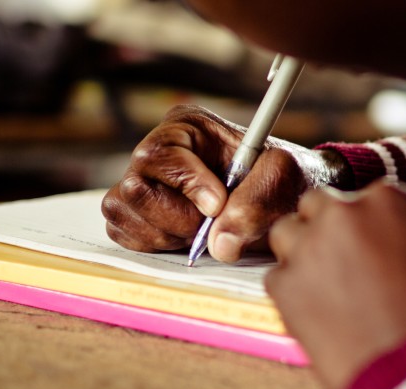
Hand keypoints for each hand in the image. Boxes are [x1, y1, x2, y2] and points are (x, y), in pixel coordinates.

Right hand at [101, 105, 346, 261]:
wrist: (283, 199)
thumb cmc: (282, 178)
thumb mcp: (283, 179)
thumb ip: (257, 203)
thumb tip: (221, 244)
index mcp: (187, 127)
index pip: (160, 154)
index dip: (186, 184)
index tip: (217, 205)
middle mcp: (158, 152)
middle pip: (135, 188)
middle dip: (177, 218)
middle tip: (213, 225)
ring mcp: (142, 182)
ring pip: (123, 212)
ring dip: (166, 234)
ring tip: (203, 230)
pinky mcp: (136, 213)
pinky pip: (123, 232)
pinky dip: (153, 244)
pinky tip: (185, 238)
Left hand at [265, 181, 405, 388]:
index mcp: (387, 200)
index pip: (370, 196)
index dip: (376, 224)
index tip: (382, 246)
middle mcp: (340, 215)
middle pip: (319, 205)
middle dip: (331, 227)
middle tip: (348, 261)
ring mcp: (307, 250)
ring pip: (287, 233)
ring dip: (303, 250)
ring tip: (326, 282)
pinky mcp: (284, 289)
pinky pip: (277, 277)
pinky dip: (293, 290)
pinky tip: (317, 311)